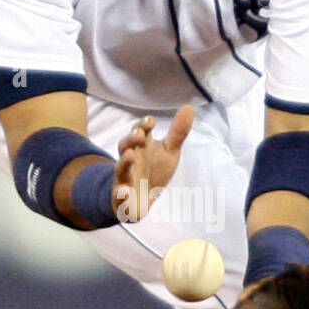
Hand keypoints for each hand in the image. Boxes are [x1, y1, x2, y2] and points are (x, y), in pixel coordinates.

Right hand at [113, 106, 193, 221]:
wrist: (141, 200)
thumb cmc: (154, 171)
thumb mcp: (169, 151)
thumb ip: (178, 132)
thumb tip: (189, 107)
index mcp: (142, 146)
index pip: (140, 130)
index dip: (143, 125)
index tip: (151, 121)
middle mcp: (130, 158)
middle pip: (125, 145)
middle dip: (131, 139)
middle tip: (139, 134)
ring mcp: (124, 176)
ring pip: (120, 167)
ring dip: (124, 161)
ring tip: (129, 156)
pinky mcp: (121, 195)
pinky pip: (119, 194)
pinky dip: (122, 193)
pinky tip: (125, 192)